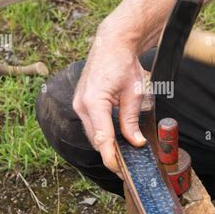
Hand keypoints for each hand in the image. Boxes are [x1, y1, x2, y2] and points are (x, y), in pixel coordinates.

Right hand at [73, 29, 146, 176]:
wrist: (112, 44)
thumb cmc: (123, 64)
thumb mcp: (134, 94)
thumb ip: (131, 120)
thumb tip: (135, 142)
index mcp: (94, 102)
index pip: (102, 138)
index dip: (111, 157)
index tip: (120, 169)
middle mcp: (81, 104)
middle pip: (96, 139)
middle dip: (109, 154)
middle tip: (126, 167)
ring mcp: (78, 103)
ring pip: (92, 133)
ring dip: (105, 145)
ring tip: (122, 156)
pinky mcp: (81, 102)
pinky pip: (91, 124)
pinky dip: (102, 133)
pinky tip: (114, 140)